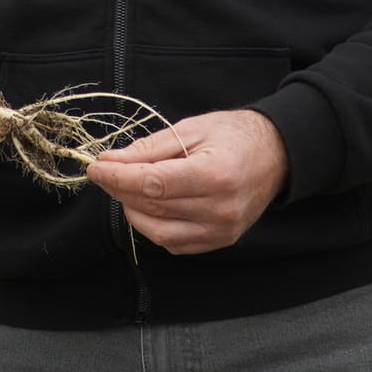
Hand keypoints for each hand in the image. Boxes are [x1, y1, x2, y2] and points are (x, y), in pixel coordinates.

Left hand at [84, 110, 288, 254]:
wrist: (276, 156)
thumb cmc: (235, 135)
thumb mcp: (192, 128)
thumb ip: (149, 148)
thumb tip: (110, 161)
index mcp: (214, 175)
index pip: (152, 184)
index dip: (117, 178)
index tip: (95, 168)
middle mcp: (219, 210)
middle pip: (152, 207)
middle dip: (120, 189)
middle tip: (105, 171)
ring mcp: (221, 231)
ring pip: (158, 231)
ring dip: (133, 209)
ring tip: (126, 186)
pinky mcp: (220, 242)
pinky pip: (174, 243)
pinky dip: (153, 226)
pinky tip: (150, 204)